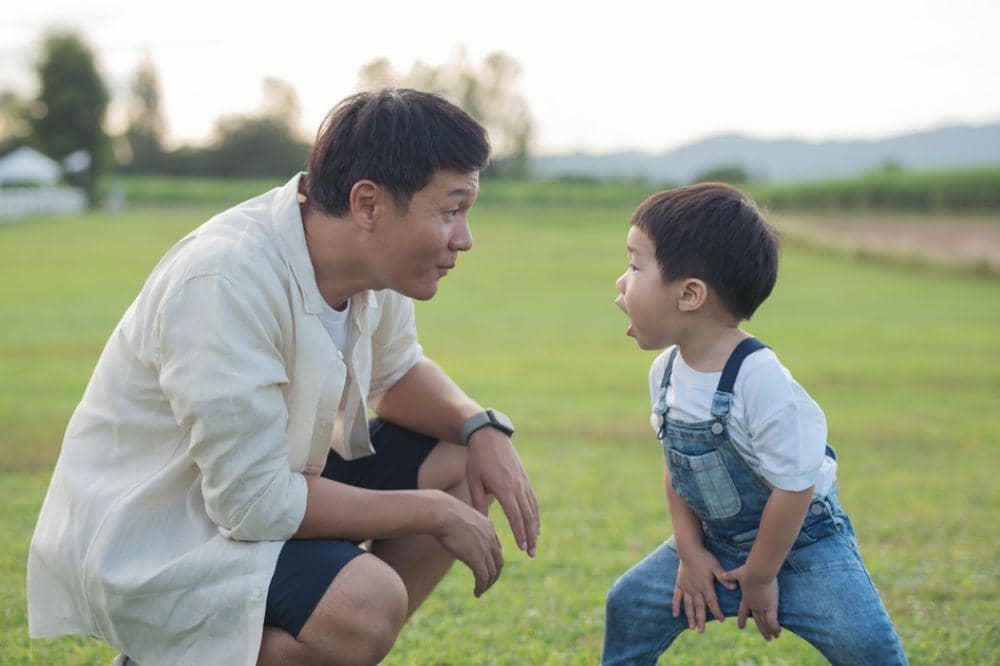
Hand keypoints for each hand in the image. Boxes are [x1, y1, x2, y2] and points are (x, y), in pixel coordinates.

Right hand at [431, 491, 503, 596]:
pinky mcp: (477, 558)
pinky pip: (483, 577)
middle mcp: (490, 537)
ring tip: (480, 592)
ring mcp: (485, 548)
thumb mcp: (457, 517)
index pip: (496, 548)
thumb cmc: (441, 512)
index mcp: (487, 526)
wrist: (441, 512)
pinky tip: (476, 593)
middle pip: (498, 562)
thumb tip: (453, 530)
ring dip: (487, 584)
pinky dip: (481, 587)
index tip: (486, 569)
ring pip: (492, 572)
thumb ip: (461, 526)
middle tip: (486, 584)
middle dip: (494, 575)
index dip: (492, 560)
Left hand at [466, 427, 539, 556]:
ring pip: (533, 509)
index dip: (520, 533)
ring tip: (535, 544)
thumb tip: (483, 524)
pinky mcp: (525, 478)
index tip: (523, 548)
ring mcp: (523, 482)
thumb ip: (479, 503)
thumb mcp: (474, 482)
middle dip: (531, 536)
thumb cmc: (477, 460)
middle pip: (528, 516)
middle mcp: (517, 486)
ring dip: (535, 528)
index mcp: (504, 488)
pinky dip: (535, 514)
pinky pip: (533, 500)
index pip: (515, 516)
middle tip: (531, 553)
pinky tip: (535, 525)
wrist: (489, 436)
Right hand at [672, 547, 736, 632]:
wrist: (688, 549)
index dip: (717, 612)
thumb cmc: (704, 557)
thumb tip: (734, 588)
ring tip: (691, 627)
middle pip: (699, 607)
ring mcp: (686, 587)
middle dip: (701, 620)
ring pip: (688, 605)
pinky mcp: (679, 584)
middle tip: (702, 631)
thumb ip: (724, 578)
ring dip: (690, 616)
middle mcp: (695, 589)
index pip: (712, 602)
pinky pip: (676, 597)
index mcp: (705, 585)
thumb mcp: (716, 566)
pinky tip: (675, 615)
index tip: (721, 620)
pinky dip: (675, 606)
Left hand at [720, 566, 780, 640]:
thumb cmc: (749, 570)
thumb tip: (722, 574)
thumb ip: (730, 575)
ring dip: (768, 631)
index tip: (741, 627)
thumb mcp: (738, 573)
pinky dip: (774, 627)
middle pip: (757, 620)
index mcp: (746, 598)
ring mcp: (762, 607)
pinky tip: (778, 633)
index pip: (742, 612)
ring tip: (771, 639)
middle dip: (761, 630)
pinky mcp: (771, 605)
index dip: (741, 619)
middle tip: (766, 638)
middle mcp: (754, 605)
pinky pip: (772, 620)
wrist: (758, 572)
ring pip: (764, 622)